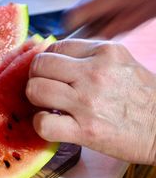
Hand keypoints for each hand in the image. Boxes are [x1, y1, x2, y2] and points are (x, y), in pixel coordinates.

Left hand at [26, 39, 155, 164]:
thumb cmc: (143, 96)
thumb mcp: (121, 62)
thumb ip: (90, 55)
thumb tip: (54, 55)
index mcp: (104, 51)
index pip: (55, 47)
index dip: (47, 61)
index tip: (51, 73)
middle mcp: (95, 73)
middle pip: (39, 65)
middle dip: (36, 77)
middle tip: (45, 88)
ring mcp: (89, 102)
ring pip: (35, 90)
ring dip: (36, 100)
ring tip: (48, 105)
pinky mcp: (86, 130)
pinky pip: (43, 123)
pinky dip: (41, 124)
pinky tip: (52, 123)